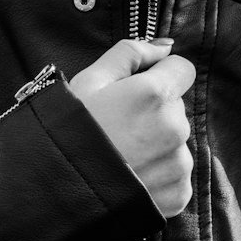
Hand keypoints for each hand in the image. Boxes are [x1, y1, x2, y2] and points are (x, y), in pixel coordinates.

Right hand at [67, 39, 194, 217]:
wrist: (57, 190)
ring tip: (122, 155)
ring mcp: (178, 163)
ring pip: (176, 141)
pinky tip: (131, 177)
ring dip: (157, 144)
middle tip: (118, 126)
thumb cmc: (69, 130)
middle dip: (155, 111)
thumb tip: (165, 46)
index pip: (183, 69)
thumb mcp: (90, 81)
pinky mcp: (178, 194)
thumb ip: (131, 53)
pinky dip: (159, 175)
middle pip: (176, 107)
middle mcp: (175, 127)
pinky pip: (177, 174)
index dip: (160, 74)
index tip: (137, 90)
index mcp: (155, 93)